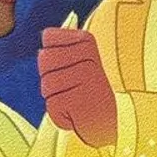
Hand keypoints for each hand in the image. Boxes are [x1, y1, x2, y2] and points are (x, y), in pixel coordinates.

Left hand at [38, 28, 118, 148]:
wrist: (112, 122)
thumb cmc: (91, 92)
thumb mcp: (81, 62)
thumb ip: (62, 46)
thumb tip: (45, 35)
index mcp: (87, 41)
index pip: (48, 38)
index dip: (51, 56)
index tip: (70, 66)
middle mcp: (88, 57)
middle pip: (43, 59)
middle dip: (50, 77)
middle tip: (73, 86)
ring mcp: (85, 77)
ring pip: (45, 85)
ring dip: (55, 98)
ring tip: (76, 100)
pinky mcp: (78, 100)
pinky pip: (52, 105)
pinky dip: (60, 114)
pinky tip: (77, 113)